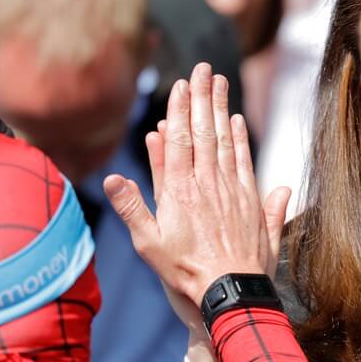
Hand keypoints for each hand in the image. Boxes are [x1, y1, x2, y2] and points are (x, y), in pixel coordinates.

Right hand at [104, 61, 289, 308]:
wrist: (229, 292)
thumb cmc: (184, 273)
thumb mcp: (148, 244)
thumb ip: (131, 208)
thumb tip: (110, 179)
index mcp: (179, 191)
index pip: (178, 141)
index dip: (179, 110)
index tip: (181, 85)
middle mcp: (206, 184)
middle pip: (204, 132)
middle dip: (202, 98)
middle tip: (203, 68)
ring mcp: (231, 191)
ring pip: (226, 141)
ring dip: (222, 109)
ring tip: (220, 82)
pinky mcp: (250, 202)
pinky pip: (244, 162)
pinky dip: (242, 139)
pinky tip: (239, 122)